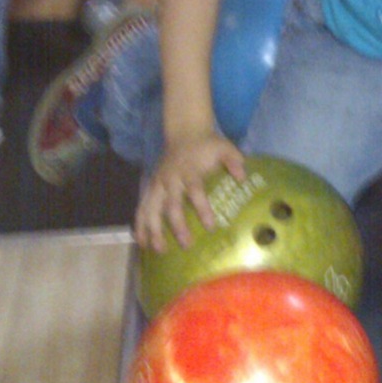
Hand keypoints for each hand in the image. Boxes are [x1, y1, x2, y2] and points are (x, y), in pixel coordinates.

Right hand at [134, 130, 245, 251]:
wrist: (185, 132)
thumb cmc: (207, 144)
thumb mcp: (225, 148)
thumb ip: (234, 161)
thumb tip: (242, 178)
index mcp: (189, 171)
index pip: (195, 191)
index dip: (202, 209)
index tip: (210, 227)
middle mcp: (170, 179)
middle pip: (171, 204)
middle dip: (177, 226)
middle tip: (186, 245)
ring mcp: (158, 183)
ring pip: (151, 208)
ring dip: (152, 229)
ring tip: (156, 250)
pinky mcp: (151, 185)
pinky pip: (142, 206)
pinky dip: (139, 223)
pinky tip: (141, 240)